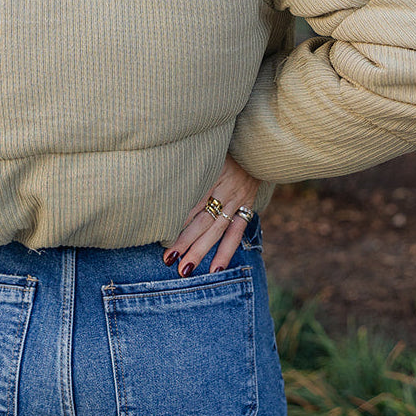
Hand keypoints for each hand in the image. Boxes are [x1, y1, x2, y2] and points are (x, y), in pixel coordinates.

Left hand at [163, 154, 258, 277]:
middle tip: (167, 258)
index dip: (177, 217)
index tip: (159, 232)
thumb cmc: (223, 148)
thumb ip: (187, 165)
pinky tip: (215, 270)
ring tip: (185, 270)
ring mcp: (236, 201)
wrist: (256, 146)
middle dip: (184, 240)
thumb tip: (160, 177)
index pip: (192, 200)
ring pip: (216, 230)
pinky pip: (236, 234)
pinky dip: (226, 253)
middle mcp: (225, 190)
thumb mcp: (204, 152)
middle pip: (202, 219)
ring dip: (200, 251)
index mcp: (211, 173)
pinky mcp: (246, 208)